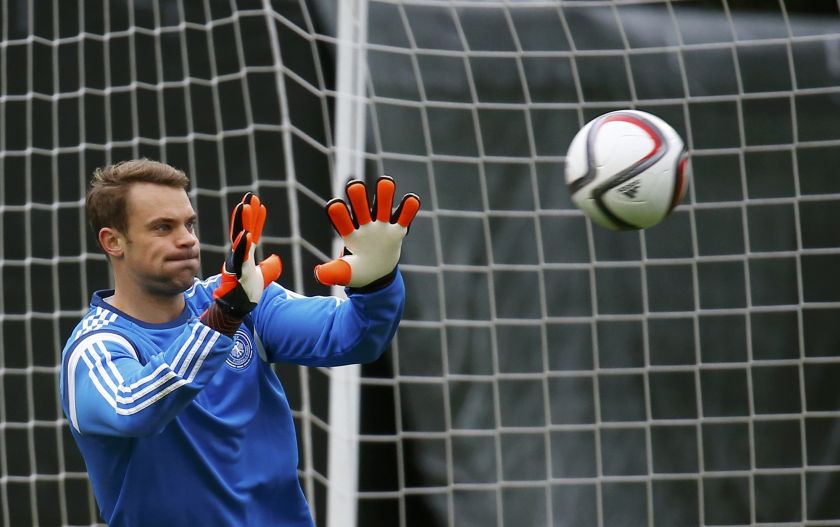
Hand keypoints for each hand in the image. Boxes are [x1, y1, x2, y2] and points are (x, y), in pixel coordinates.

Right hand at [213, 192, 281, 315]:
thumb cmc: (248, 293)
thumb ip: (269, 266)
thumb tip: (275, 259)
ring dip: (243, 222)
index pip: (252, 231)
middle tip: (250, 195)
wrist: (238, 308)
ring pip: (239, 238)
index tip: (258, 202)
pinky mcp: (237, 272)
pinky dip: (242, 246)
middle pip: (243, 229)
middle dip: (246, 212)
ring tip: (245, 206)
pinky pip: (240, 257)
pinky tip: (246, 234)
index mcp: (246, 254)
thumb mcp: (263, 277)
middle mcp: (240, 255)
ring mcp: (237, 262)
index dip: (256, 217)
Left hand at [315, 176, 419, 287]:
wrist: (378, 273)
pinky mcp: (398, 229)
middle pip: (359, 204)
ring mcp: (382, 225)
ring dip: (384, 192)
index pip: (340, 219)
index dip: (338, 213)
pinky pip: (404, 215)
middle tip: (354, 188)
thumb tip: (319, 273)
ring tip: (385, 183)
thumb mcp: (346, 274)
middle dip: (357, 195)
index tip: (335, 207)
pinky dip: (409, 207)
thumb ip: (333, 273)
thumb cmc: (359, 271)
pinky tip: (411, 201)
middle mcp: (364, 224)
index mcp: (348, 233)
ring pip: (382, 204)